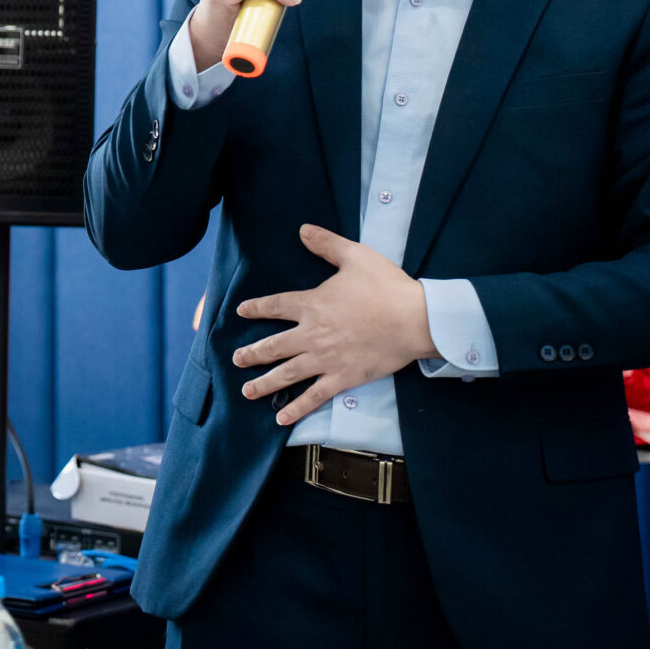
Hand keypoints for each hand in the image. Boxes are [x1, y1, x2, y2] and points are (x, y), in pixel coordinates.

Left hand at [231, 225, 436, 426]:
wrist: (413, 319)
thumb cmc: (386, 286)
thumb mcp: (355, 256)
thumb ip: (326, 244)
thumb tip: (302, 229)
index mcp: (312, 304)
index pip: (275, 306)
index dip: (256, 308)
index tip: (241, 311)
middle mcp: (311, 334)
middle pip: (273, 345)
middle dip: (252, 354)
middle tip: (236, 360)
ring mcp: (325, 359)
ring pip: (287, 374)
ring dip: (264, 384)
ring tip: (247, 392)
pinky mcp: (342, 378)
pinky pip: (314, 396)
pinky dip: (297, 409)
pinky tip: (281, 419)